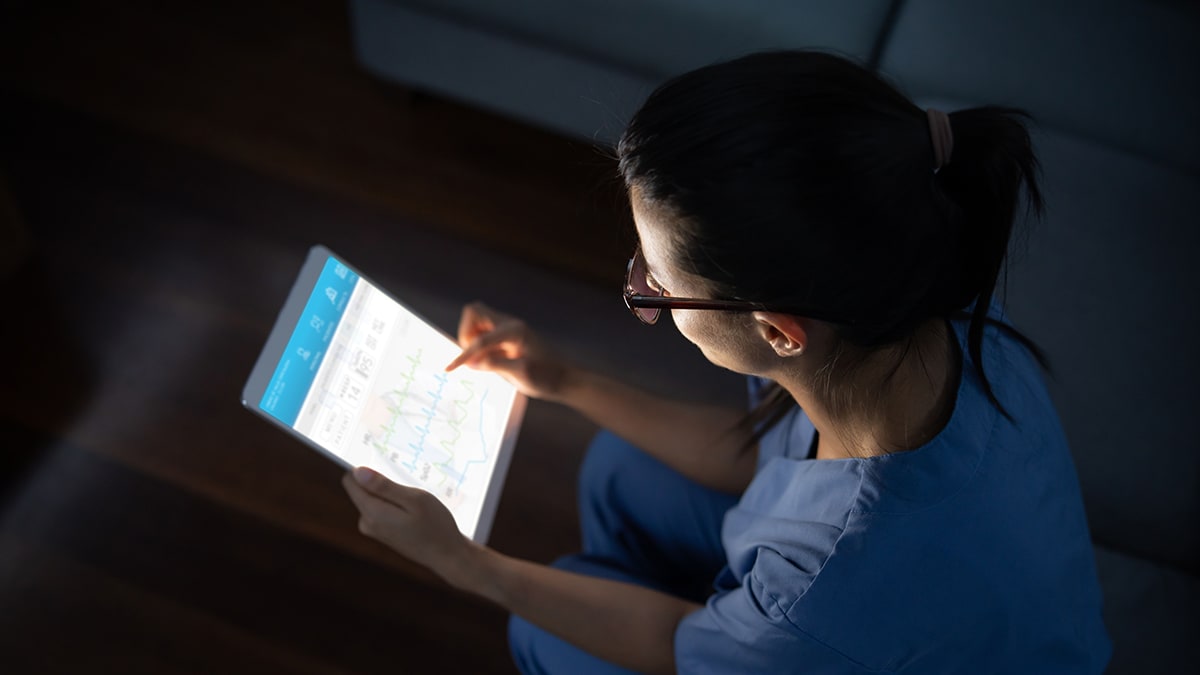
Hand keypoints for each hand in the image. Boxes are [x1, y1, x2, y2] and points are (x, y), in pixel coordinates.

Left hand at [342, 467, 478, 587]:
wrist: (448, 556)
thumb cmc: (436, 527)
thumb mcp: (415, 500)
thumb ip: (384, 486)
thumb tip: (358, 472)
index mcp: (373, 513)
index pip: (350, 482)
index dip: (363, 468)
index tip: (382, 460)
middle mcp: (367, 522)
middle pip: (361, 489)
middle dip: (380, 480)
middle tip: (406, 479)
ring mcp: (374, 529)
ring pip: (373, 498)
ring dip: (389, 492)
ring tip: (413, 495)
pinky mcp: (383, 532)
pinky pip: (381, 508)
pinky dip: (394, 502)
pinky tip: (413, 507)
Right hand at [444, 302, 571, 400]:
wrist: (565, 379)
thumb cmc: (548, 377)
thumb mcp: (523, 375)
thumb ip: (497, 365)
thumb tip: (472, 361)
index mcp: (515, 331)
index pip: (481, 339)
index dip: (464, 355)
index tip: (450, 369)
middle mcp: (510, 325)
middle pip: (474, 312)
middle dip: (465, 333)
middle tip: (472, 357)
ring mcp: (507, 329)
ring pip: (476, 320)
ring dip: (470, 337)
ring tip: (478, 360)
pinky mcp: (505, 337)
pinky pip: (482, 332)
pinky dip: (476, 343)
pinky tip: (483, 360)